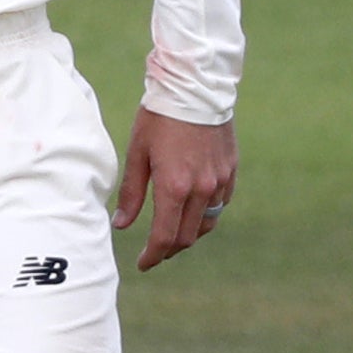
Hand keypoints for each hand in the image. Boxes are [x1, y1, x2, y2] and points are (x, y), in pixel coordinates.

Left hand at [113, 108, 236, 271]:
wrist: (195, 88)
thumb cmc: (159, 117)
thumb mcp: (137, 153)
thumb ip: (131, 193)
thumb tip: (122, 225)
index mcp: (174, 186)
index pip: (165, 237)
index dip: (153, 256)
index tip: (143, 264)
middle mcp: (201, 189)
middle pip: (187, 236)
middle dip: (169, 249)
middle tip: (154, 251)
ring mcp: (220, 181)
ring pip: (207, 224)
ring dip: (188, 234)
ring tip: (172, 234)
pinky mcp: (230, 171)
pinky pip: (220, 205)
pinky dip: (205, 215)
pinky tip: (192, 211)